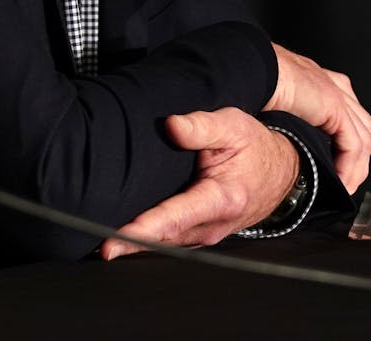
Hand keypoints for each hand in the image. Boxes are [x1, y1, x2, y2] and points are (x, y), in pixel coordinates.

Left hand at [100, 108, 296, 259]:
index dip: (141, 231)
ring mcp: (205, 235)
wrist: (281, 172)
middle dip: (126, 243)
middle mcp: (212, 225)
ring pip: (163, 244)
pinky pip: (168, 241)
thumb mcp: (233, 126)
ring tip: (94, 242)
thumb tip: (171, 125)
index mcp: (221, 199)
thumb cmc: (254, 147)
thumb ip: (201, 126)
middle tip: (90, 243)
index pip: (174, 218)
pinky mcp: (198, 235)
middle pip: (162, 238)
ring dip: (132, 246)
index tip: (112, 240)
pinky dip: (144, 241)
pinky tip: (119, 237)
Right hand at [266, 42, 370, 191]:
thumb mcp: (270, 98)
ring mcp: (338, 96)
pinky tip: (341, 182)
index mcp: (317, 79)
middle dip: (355, 154)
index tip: (334, 159)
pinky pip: (353, 146)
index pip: (345, 111)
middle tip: (344, 176)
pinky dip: (350, 168)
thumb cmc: (250, 79)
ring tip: (344, 185)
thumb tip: (271, 130)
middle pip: (360, 126)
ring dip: (356, 167)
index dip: (344, 137)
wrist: (251, 69)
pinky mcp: (336, 110)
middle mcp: (333, 86)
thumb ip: (281, 111)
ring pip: (362, 139)